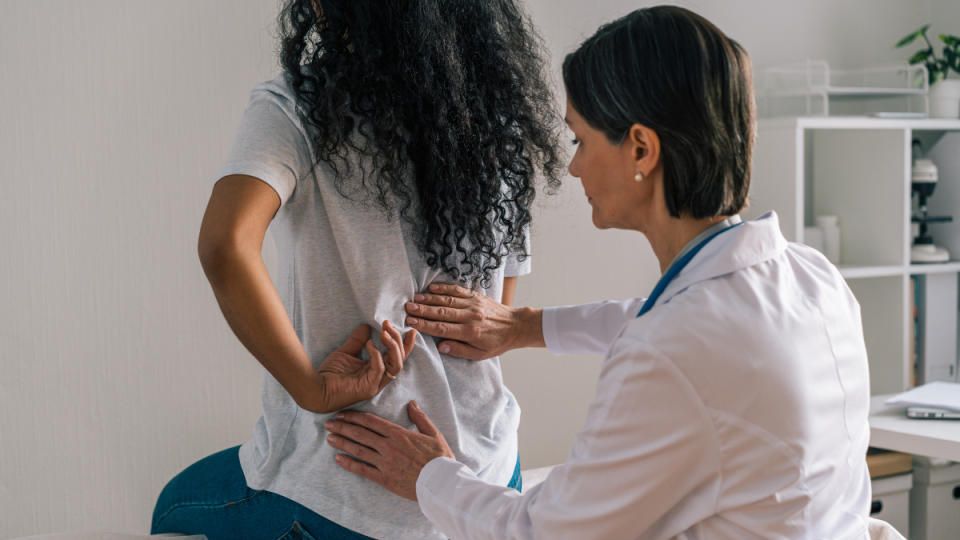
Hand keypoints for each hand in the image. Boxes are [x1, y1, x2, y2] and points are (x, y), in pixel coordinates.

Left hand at [309, 321, 415, 412]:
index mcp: (376, 371)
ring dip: (393, 346)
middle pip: (400, 359)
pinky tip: (369, 343)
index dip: (405, 345)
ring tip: (384, 331)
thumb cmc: (328, 375)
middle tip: (388, 324)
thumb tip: (366, 326)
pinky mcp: (368, 387)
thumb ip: (357, 341)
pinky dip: (376, 353)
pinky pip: (380, 368)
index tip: (410, 330)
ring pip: (396, 365)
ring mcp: (375, 384)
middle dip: (398, 340)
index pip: (397, 357)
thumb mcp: (346, 352)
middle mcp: (379, 379)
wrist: (314, 389)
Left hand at [325, 400, 455, 500]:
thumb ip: (420, 418)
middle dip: (342, 427)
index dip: (354, 416)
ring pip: (358, 450)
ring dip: (342, 443)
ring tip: (329, 438)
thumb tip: (412, 403)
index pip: (371, 421)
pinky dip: (349, 464)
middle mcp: (388, 446)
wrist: (441, 483)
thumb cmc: (440, 458)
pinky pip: (363, 470)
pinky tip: (338, 459)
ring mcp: (385, 463)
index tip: (342, 413)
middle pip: (360, 434)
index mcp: (399, 433)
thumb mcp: (433, 433)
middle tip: (328, 423)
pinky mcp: (384, 478)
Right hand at [404, 283, 542, 359]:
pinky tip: (431, 288)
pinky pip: (457, 291)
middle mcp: (470, 316)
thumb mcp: (479, 354)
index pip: (442, 328)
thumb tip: (440, 346)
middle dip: (422, 310)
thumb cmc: (497, 343)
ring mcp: (473, 304)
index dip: (425, 325)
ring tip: (414, 299)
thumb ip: (459, 350)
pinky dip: (444, 288)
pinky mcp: (476, 296)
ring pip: (447, 300)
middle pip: (441, 312)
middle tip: (407, 308)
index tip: (411, 322)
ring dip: (429, 299)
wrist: (516, 326)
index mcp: (470, 332)